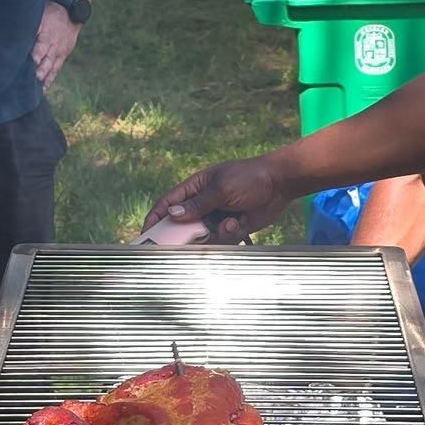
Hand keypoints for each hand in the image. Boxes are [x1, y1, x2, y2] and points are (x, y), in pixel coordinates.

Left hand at [31, 1, 81, 88]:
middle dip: (40, 71)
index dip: (37, 55)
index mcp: (48, 35)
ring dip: (44, 78)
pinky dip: (49, 80)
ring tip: (36, 89)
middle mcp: (54, 46)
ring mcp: (59, 53)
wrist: (72, 15)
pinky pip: (55, 70)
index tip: (32, 62)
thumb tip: (15, 32)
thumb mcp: (41, 15)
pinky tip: (42, 89)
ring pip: (51, 68)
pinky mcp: (62, 57)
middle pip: (47, 61)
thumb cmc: (51, 14)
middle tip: (34, 79)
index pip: (42, 46)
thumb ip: (31, 25)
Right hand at [143, 156, 289, 241]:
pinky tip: (240, 222)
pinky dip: (230, 233)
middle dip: (184, 235)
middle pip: (183, 224)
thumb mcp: (221, 189)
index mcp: (195, 187)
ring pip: (203, 236)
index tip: (145, 235)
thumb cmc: (249, 178)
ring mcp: (216, 216)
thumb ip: (197, 204)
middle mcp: (203, 203)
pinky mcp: (230, 227)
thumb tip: (172, 214)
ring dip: (215, 234)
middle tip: (183, 246)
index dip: (155, 218)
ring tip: (230, 223)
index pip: (168, 203)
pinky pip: (222, 239)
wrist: (279, 184)